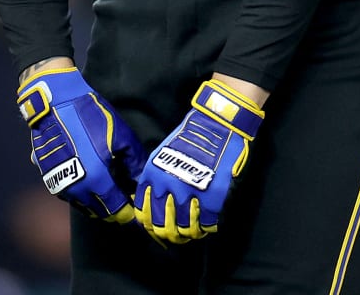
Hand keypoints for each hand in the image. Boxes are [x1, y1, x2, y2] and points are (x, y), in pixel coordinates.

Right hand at [16, 62, 143, 222]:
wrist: (55, 102)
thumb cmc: (91, 117)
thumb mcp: (122, 136)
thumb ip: (135, 163)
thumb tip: (140, 180)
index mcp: (97, 180)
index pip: (116, 211)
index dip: (127, 212)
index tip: (134, 208)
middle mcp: (75, 188)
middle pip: (98, 211)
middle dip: (112, 209)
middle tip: (121, 199)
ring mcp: (57, 182)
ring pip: (80, 204)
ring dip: (93, 201)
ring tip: (104, 189)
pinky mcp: (45, 174)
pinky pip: (66, 192)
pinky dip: (78, 191)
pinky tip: (85, 178)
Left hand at [133, 78, 264, 243]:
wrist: (215, 123)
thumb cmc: (189, 138)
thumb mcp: (161, 155)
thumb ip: (155, 179)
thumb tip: (152, 205)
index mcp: (152, 175)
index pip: (144, 214)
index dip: (151, 226)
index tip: (158, 229)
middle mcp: (168, 186)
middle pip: (163, 226)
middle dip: (170, 235)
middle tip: (177, 235)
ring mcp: (190, 192)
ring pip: (186, 228)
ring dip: (190, 233)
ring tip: (195, 231)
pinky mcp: (212, 195)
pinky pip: (208, 222)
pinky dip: (208, 227)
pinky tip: (209, 223)